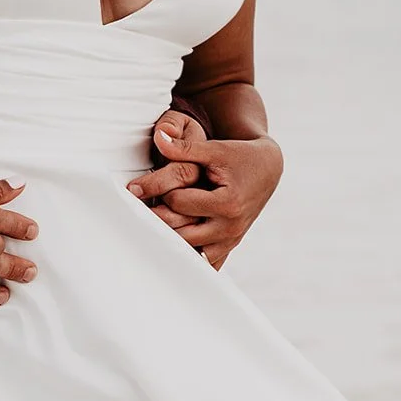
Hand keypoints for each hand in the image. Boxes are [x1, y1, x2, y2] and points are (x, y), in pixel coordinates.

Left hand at [131, 122, 283, 268]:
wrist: (267, 169)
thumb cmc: (238, 156)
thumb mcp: (213, 149)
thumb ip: (184, 146)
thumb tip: (158, 137)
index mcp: (226, 203)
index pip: (179, 203)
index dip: (161, 192)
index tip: (140, 187)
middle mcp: (230, 227)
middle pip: (181, 232)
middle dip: (157, 220)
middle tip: (133, 213)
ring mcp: (230, 240)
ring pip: (189, 250)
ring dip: (168, 240)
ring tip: (146, 227)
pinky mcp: (228, 245)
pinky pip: (204, 262)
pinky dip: (186, 255)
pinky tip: (167, 247)